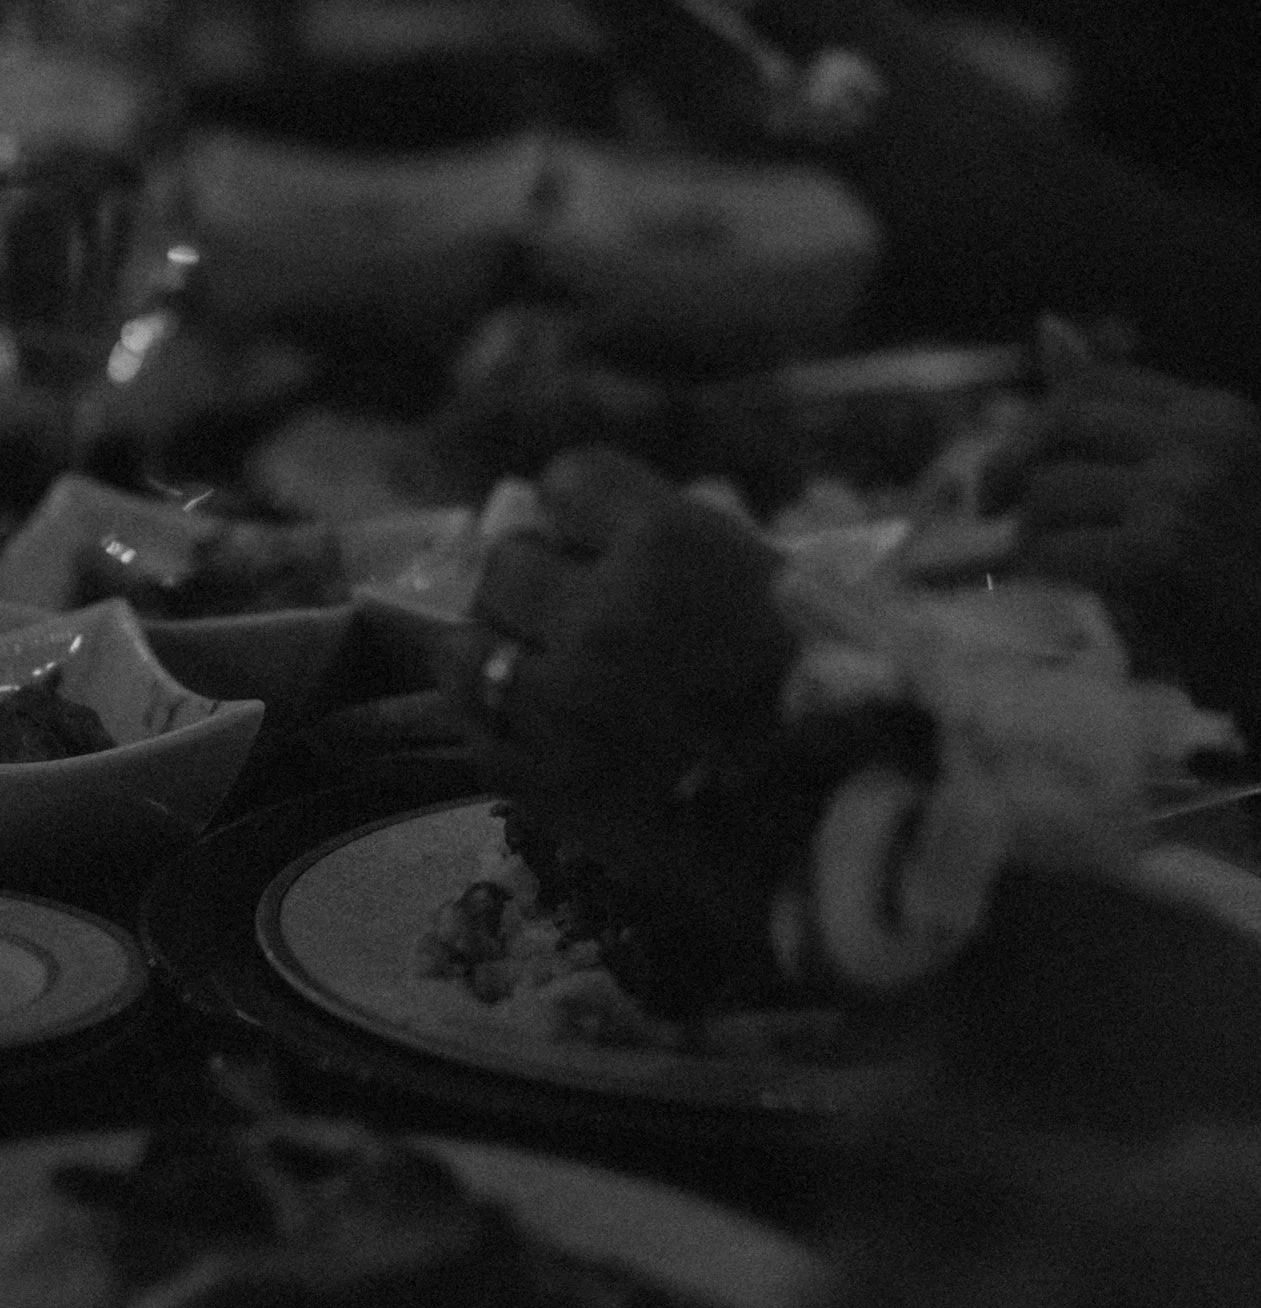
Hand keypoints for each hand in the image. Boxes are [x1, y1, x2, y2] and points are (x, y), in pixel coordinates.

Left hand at [438, 447, 792, 828]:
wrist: (840, 826)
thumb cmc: (819, 689)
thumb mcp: (764, 576)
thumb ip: (670, 540)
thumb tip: (581, 523)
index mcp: (668, 547)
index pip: (566, 481)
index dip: (580, 511)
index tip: (594, 536)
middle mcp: (601, 614)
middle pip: (507, 562)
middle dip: (536, 581)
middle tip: (569, 610)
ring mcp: (561, 702)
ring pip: (466, 646)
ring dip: (497, 650)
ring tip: (537, 669)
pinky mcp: (537, 779)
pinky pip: (472, 726)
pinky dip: (493, 720)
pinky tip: (532, 725)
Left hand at [981, 361, 1260, 722]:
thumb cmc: (1245, 573)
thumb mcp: (1196, 475)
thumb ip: (1124, 414)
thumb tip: (1047, 327)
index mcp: (1214, 415)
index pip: (1094, 383)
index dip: (1040, 422)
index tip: (1022, 462)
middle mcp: (1202, 441)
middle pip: (1063, 422)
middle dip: (1012, 463)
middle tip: (991, 506)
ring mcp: (1182, 495)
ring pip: (1049, 489)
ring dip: (1028, 528)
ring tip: (1042, 557)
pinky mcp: (1161, 555)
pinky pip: (1055, 547)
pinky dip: (1040, 567)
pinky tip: (1056, 583)